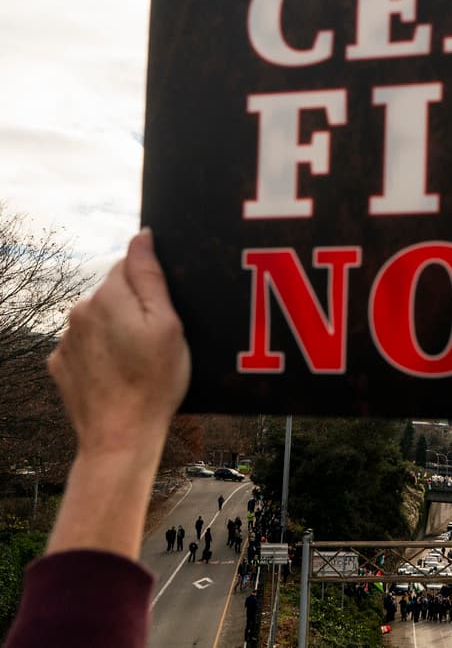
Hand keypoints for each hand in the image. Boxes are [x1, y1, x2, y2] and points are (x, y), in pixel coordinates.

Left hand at [45, 229, 189, 557]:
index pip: (129, 265)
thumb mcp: (169, 325)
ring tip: (141, 362)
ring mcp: (66, 340)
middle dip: (135, 308)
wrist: (120, 436)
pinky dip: (103, 354)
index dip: (153, 284)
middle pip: (114, 293)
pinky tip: (121, 374)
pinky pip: (86, 347)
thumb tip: (142, 237)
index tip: (168, 309)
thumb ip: (151, 276)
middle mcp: (80, 312)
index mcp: (108, 296)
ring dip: (118, 331)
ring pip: (99, 321)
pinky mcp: (61, 365)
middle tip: (160, 339)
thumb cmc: (154, 381)